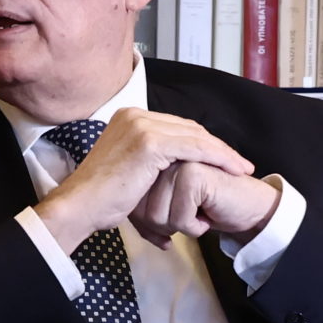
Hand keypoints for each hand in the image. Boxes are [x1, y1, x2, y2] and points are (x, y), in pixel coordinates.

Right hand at [31, 111, 256, 248]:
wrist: (80, 206)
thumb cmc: (101, 198)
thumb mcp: (128, 170)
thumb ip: (150, 162)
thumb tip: (171, 172)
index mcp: (128, 118)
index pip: (176, 126)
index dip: (202, 142)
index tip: (222, 159)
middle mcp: (135, 115)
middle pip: (188, 128)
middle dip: (216, 146)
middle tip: (238, 164)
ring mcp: (142, 126)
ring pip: (195, 136)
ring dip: (223, 153)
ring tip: (242, 169)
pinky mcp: (150, 142)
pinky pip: (194, 148)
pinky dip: (217, 158)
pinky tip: (233, 169)